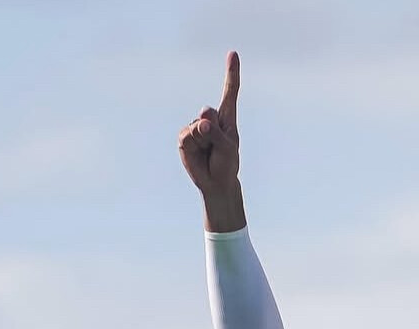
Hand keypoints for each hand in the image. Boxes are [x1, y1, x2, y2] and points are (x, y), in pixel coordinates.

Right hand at [179, 51, 241, 204]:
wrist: (215, 183)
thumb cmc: (226, 164)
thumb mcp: (227, 147)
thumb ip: (215, 132)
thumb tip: (200, 122)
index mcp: (226, 118)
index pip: (230, 92)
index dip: (231, 73)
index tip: (233, 54)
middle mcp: (211, 119)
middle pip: (209, 114)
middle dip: (212, 131)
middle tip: (217, 147)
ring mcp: (196, 127)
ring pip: (197, 126)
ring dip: (203, 142)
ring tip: (208, 153)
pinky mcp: (185, 137)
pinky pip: (187, 136)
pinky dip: (193, 145)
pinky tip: (197, 153)